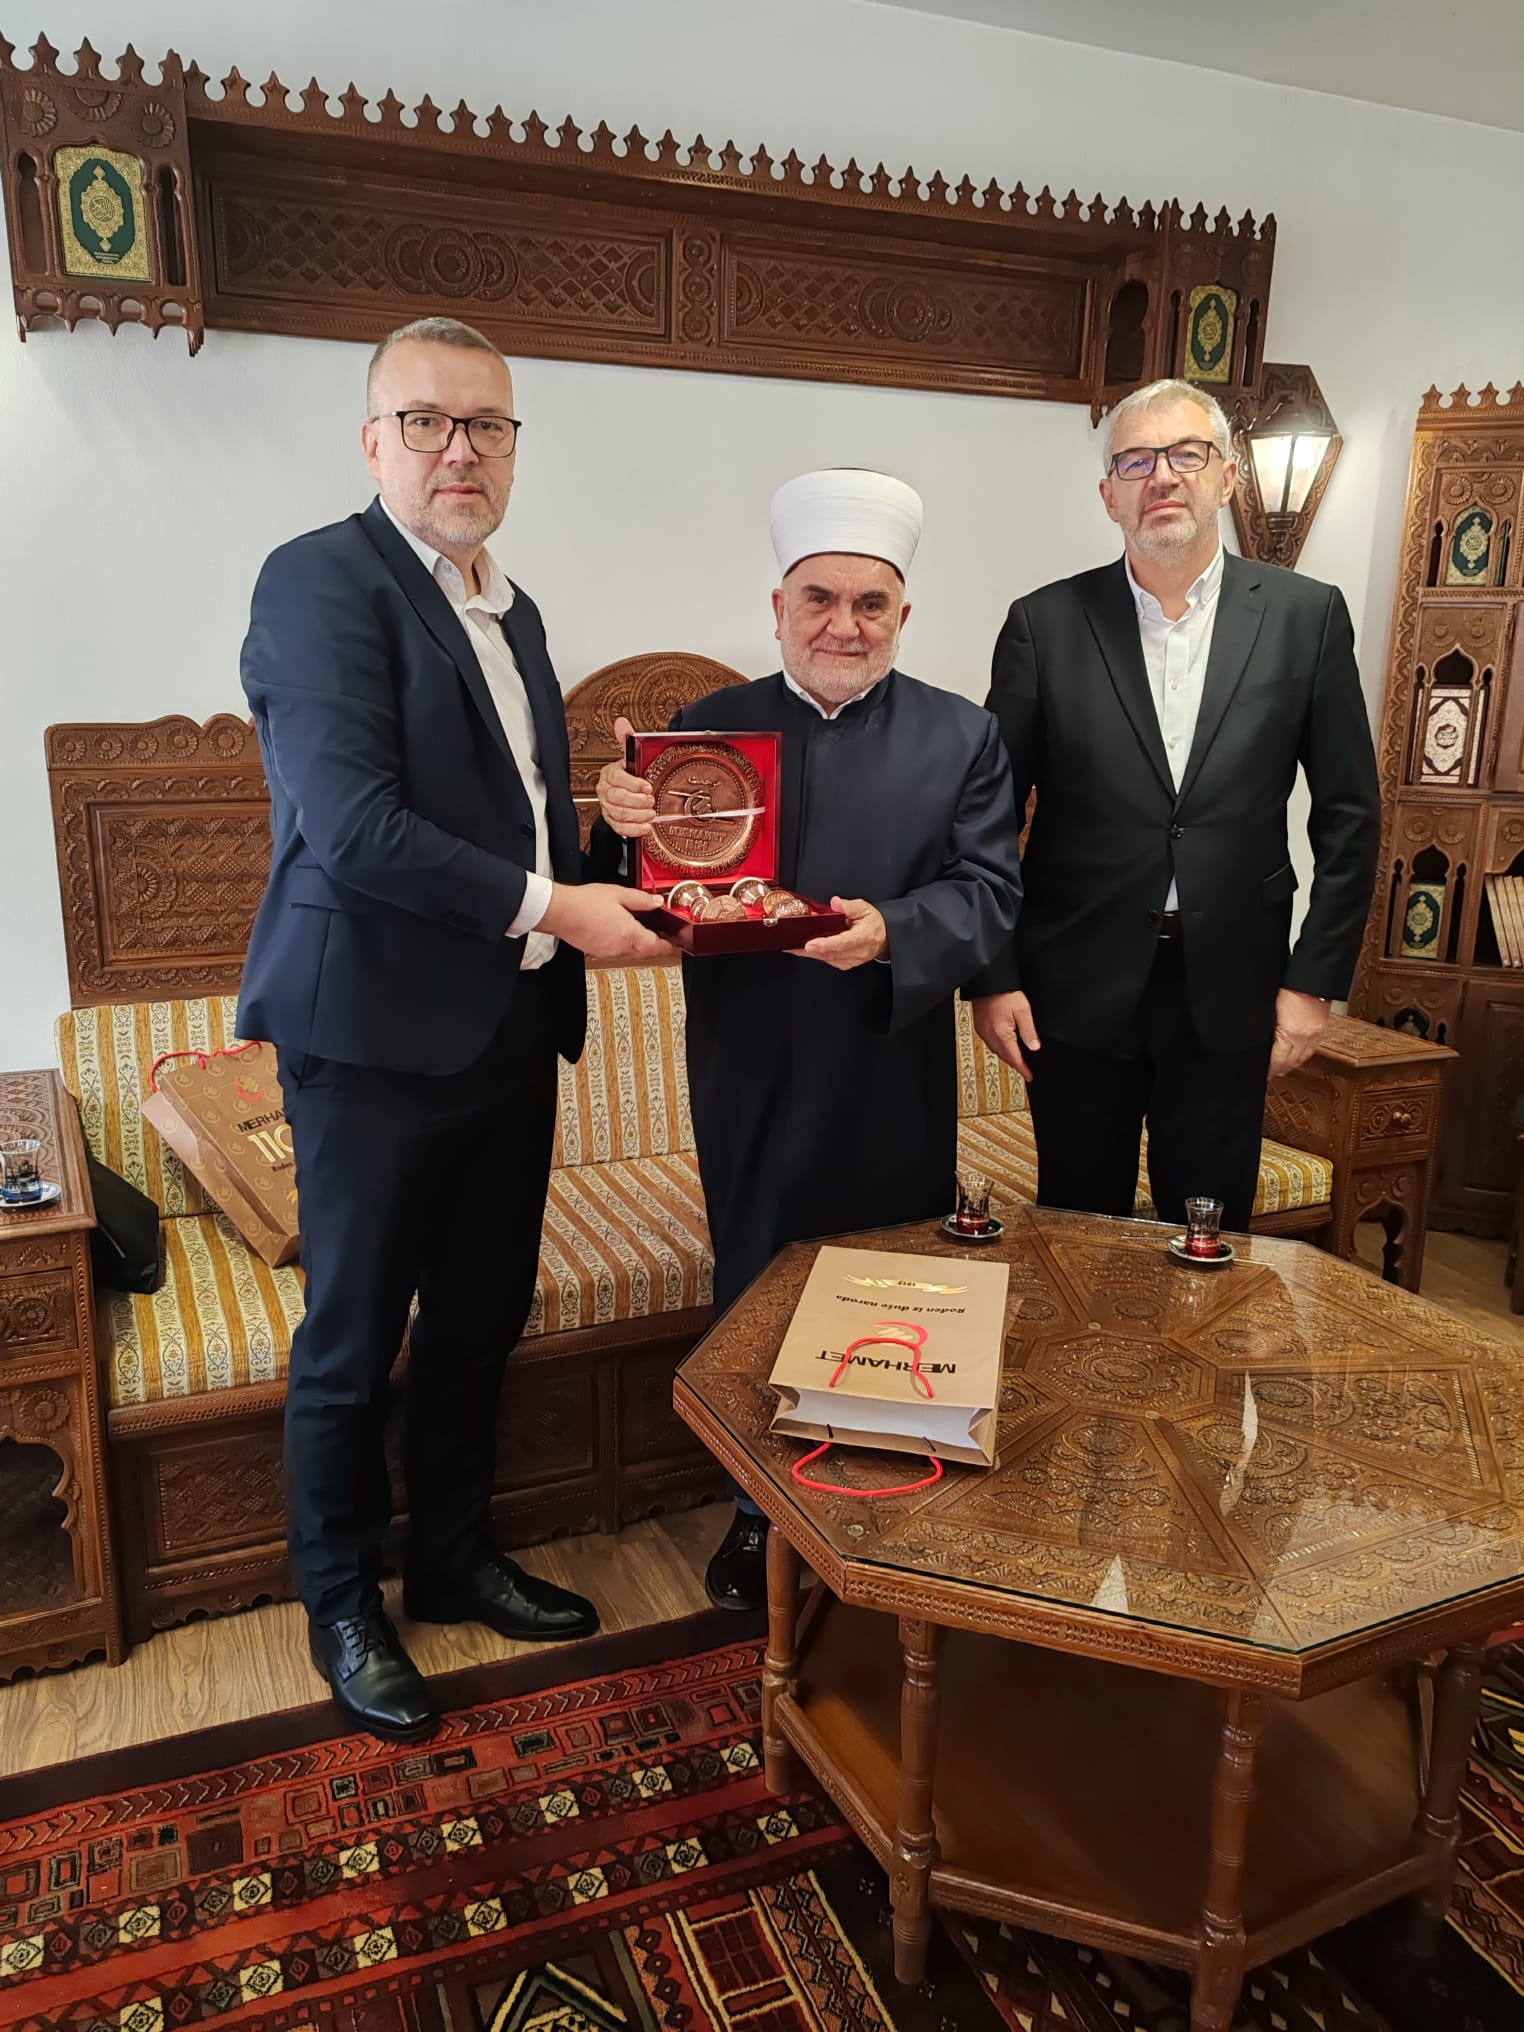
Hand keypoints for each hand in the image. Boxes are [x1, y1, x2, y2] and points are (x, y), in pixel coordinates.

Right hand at [538, 881, 669, 960]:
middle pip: (646, 953)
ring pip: (632, 954)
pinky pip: (618, 953)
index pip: (657, 946)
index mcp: (630, 934)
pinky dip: (625, 946)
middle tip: (661, 936)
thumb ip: (641, 899)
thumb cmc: (584, 903)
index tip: (674, 942)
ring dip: (640, 946)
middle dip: (655, 946)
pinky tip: (620, 934)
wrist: (560, 912)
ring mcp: (609, 953)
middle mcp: (621, 948)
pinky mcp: (598, 953)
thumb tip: (657, 902)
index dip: (669, 945)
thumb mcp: (619, 894)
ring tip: (641, 932)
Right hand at [596, 716, 655, 837]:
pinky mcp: (612, 820)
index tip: (648, 786)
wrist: (625, 790)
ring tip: (650, 813)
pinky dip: (633, 829)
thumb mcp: (630, 757)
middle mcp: (606, 791)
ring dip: (637, 816)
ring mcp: (607, 807)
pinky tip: (644, 827)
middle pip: (617, 799)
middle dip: (637, 802)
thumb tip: (622, 723)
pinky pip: (619, 828)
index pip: (617, 779)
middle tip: (651, 801)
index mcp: (609, 774)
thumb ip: (627, 740)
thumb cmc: (628, 773)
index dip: (633, 784)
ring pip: (619, 814)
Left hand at [793, 896, 887, 968]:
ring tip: (794, 947)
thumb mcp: (865, 908)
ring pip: (828, 959)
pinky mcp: (846, 964)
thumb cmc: (874, 923)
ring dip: (810, 954)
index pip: (842, 943)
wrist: (885, 937)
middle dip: (810, 950)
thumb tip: (836, 903)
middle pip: (831, 953)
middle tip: (792, 946)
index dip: (825, 944)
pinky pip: (829, 961)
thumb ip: (849, 906)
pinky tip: (807, 950)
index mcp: (864, 937)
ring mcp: (852, 960)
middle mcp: (858, 952)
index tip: (810, 944)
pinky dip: (817, 955)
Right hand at [972, 990, 1040, 1081]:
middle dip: (1015, 1064)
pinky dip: (999, 1047)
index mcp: (1001, 1034)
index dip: (1023, 1069)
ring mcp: (983, 1030)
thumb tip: (1034, 1047)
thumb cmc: (1004, 991)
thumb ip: (1029, 1031)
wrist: (988, 979)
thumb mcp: (1023, 1010)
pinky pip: (990, 1041)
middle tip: (1025, 1070)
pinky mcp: (979, 1024)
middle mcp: (989, 1035)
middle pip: (1004, 1056)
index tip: (1029, 1076)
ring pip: (996, 1049)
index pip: (1014, 1058)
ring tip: (1017, 1059)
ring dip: (1007, 1055)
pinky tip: (1004, 1044)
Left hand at [1269, 988, 1331, 1077]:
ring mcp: (1314, 1035)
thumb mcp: (1271, 1010)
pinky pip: (1311, 1050)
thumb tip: (1261, 1039)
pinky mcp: (1321, 1030)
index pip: (1277, 1060)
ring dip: (1291, 1065)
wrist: (1311, 977)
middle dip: (1279, 1069)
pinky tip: (1297, 1056)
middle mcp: (1304, 1037)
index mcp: (1290, 1033)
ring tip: (1281, 1068)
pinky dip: (1302, 1055)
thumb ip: (1267, 1026)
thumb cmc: (1289, 987)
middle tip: (1270, 1073)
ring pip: (1302, 1058)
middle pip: (1290, 1063)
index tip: (1264, 1072)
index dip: (1269, 1068)